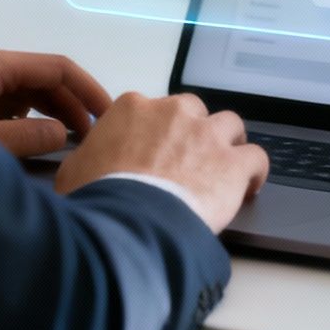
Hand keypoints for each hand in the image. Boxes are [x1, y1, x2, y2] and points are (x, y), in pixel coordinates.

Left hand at [0, 48, 112, 157]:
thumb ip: (28, 138)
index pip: (58, 67)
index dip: (88, 89)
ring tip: (71, 144)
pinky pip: (11, 106)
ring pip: (29, 94)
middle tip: (95, 138)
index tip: (110, 115)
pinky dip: (30, 121)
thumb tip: (62, 135)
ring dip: (52, 114)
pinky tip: (36, 144)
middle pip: (45, 79)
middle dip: (73, 105)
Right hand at [55, 92, 268, 231]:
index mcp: (132, 109)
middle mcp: (173, 112)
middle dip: (192, 132)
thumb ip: (87, 157)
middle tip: (187, 160)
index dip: (155, 133)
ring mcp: (207, 135)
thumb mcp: (73, 172)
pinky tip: (251, 186)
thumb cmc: (97, 197)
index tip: (154, 152)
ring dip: (227, 143)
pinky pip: (256, 157)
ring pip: (229, 125)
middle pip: (193, 112)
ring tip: (223, 166)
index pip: (150, 110)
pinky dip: (255, 170)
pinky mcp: (233, 163)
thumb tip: (86, 163)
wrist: (127, 221)